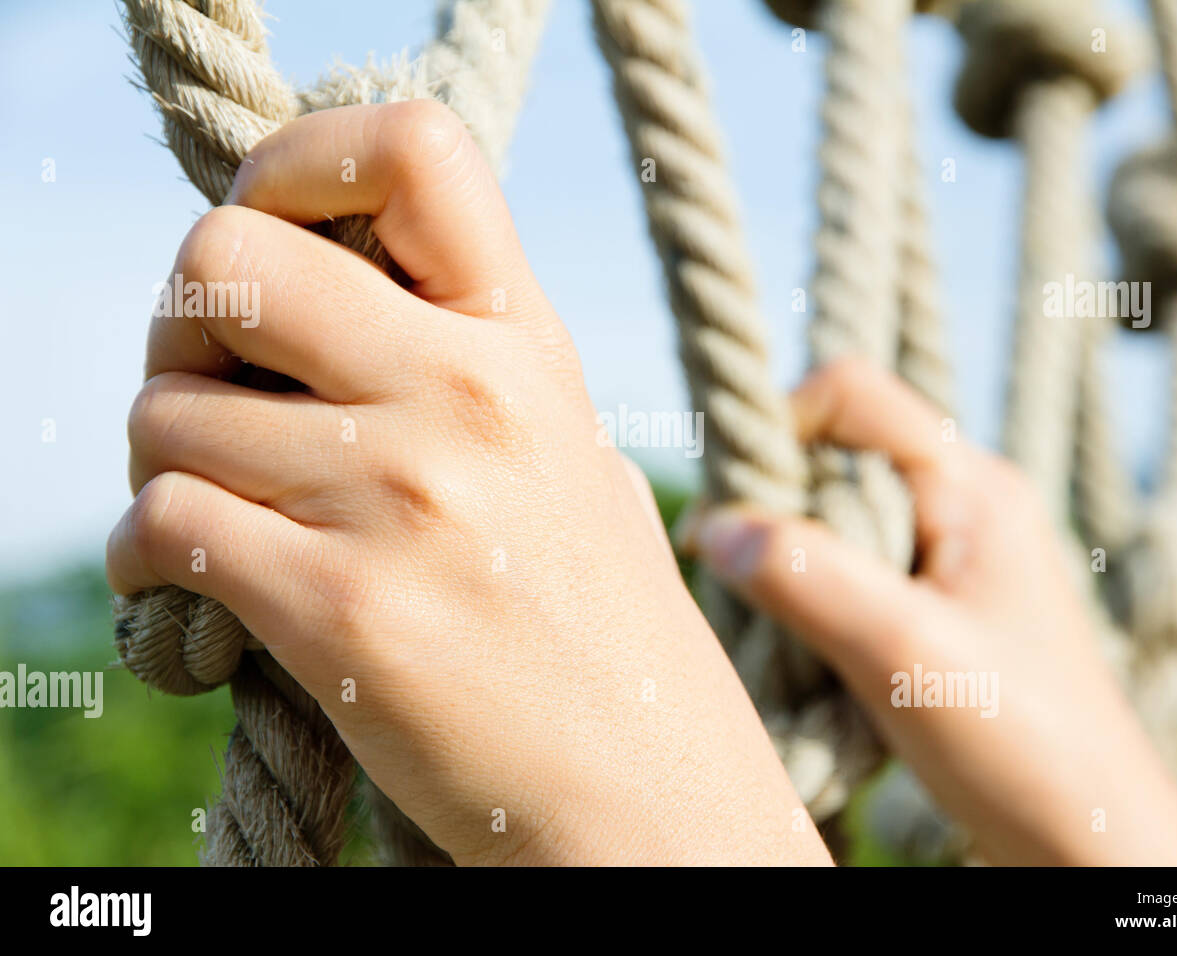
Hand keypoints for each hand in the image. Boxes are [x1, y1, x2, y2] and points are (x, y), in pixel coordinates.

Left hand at [106, 101, 830, 865]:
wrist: (644, 789)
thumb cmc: (600, 627)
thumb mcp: (570, 458)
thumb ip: (472, 371)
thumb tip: (328, 315)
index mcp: (526, 347)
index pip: (408, 151)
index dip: (296, 165)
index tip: (273, 235)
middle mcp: (467, 396)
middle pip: (224, 261)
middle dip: (180, 332)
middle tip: (212, 398)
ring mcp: (405, 497)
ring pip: (165, 413)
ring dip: (158, 466)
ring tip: (208, 518)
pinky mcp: (342, 609)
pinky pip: (162, 522)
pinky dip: (144, 558)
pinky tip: (186, 591)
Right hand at [682, 358, 1176, 865]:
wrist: (1088, 838)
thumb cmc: (1021, 744)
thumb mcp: (903, 653)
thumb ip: (807, 577)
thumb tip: (712, 527)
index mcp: (971, 486)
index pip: (849, 394)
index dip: (778, 430)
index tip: (732, 515)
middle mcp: (962, 503)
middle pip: (834, 456)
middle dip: (777, 513)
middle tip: (754, 591)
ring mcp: (952, 556)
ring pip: (836, 519)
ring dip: (793, 568)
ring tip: (794, 640)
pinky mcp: (938, 606)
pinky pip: (852, 571)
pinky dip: (815, 604)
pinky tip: (819, 663)